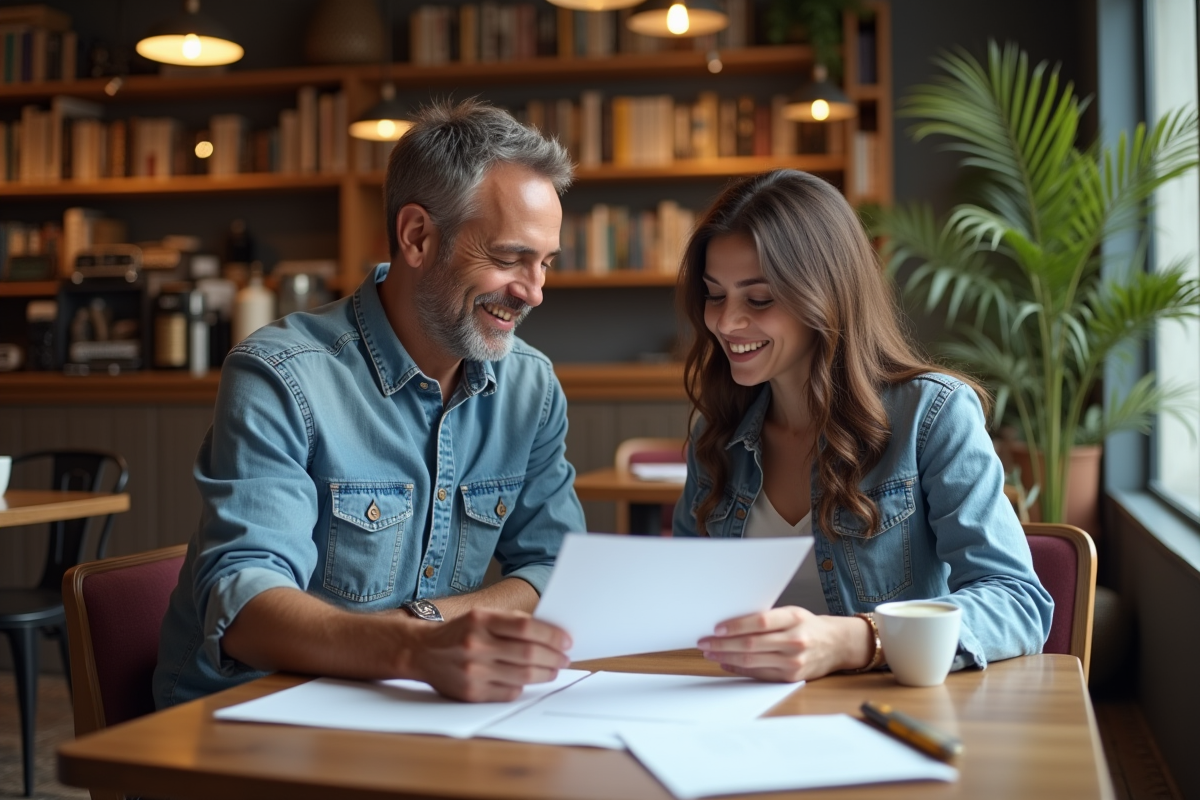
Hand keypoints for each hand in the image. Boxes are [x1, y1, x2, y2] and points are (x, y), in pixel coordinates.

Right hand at [404, 608, 571, 701]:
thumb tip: (549, 634)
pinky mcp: (471, 692)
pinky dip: (523, 687)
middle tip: (565, 658)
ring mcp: (473, 671)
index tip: (566, 640)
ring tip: (553, 670)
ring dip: (545, 674)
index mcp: (481, 620)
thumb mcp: (481, 616)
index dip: (552, 635)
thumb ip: (511, 622)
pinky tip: (528, 681)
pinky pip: (509, 692)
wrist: (422, 651)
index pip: (527, 627)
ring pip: (523, 676)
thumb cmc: (459, 632)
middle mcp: (476, 645)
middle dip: (554, 657)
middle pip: (528, 653)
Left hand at [697, 607, 872, 681]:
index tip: (716, 628)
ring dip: (726, 657)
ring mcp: (794, 662)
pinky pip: (759, 674)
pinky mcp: (791, 678)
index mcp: (794, 618)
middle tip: (704, 642)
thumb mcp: (791, 613)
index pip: (760, 622)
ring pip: (752, 661)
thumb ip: (766, 618)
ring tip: (709, 653)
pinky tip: (726, 663)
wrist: (837, 645)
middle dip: (723, 644)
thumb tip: (729, 625)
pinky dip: (739, 668)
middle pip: (752, 644)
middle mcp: (795, 641)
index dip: (736, 626)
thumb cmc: (808, 625)